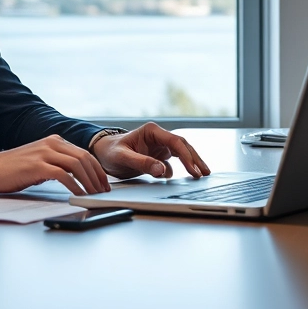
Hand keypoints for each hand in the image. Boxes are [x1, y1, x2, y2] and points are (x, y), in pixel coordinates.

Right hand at [0, 135, 110, 195]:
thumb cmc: (13, 169)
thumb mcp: (39, 161)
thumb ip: (56, 164)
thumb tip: (77, 177)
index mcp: (54, 141)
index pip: (84, 153)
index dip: (97, 169)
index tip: (104, 183)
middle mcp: (51, 143)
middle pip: (84, 158)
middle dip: (97, 176)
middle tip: (103, 191)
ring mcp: (44, 153)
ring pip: (77, 165)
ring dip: (89, 182)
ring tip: (95, 195)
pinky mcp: (37, 166)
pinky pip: (63, 175)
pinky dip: (75, 186)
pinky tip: (79, 195)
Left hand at [91, 122, 210, 179]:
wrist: (102, 154)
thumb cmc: (110, 151)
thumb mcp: (123, 158)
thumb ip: (142, 163)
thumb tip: (162, 170)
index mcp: (151, 131)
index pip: (175, 142)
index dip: (186, 156)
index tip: (193, 169)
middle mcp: (158, 137)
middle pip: (182, 147)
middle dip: (194, 159)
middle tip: (204, 173)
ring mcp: (159, 147)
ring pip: (181, 154)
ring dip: (191, 163)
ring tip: (202, 174)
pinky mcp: (158, 156)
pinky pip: (173, 163)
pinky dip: (181, 169)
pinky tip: (187, 177)